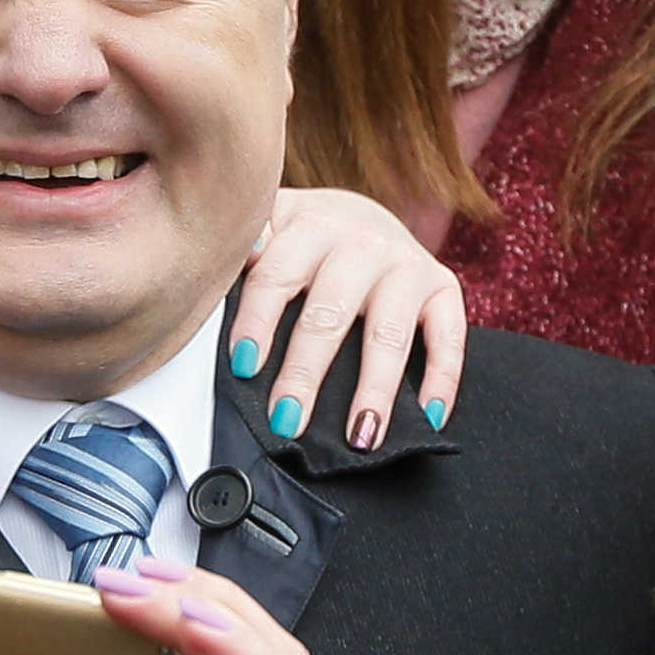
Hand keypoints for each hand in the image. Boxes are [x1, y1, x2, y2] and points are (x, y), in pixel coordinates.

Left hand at [238, 189, 468, 450]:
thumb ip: (240, 260)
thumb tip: (207, 300)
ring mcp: (403, 262)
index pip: (274, 276)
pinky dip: (441, 380)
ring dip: (374, 389)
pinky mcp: (441, 285)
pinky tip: (429, 419)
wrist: (363, 219)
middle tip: (287, 419)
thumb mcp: (266, 233)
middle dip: (305, 372)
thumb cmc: (301, 244)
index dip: (257, 322)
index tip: (244, 365)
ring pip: (388, 332)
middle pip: (329, 313)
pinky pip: (448, 336)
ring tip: (360, 436)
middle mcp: (358, 239)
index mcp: (304, 225)